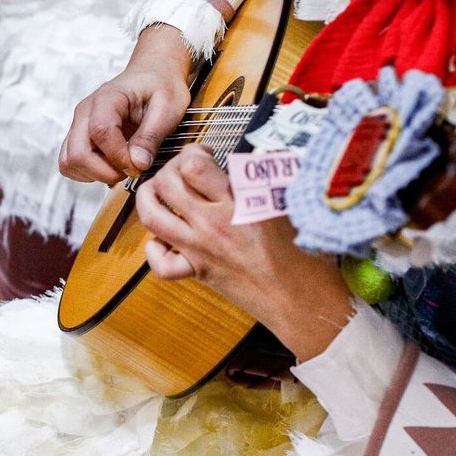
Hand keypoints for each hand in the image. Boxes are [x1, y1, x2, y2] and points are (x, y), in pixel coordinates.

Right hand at [60, 25, 192, 183]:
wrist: (152, 75)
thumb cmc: (161, 86)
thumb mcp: (168, 108)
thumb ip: (151, 136)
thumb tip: (137, 164)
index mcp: (108, 98)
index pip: (100, 132)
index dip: (118, 156)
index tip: (139, 165)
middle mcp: (85, 111)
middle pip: (77, 153)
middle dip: (105, 172)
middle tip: (131, 170)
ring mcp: (78, 124)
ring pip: (69, 162)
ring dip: (95, 174)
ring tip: (120, 167)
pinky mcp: (78, 136)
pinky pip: (69, 163)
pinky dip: (87, 172)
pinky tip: (109, 165)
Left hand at [135, 145, 353, 360]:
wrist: (303, 302)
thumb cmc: (306, 256)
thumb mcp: (291, 204)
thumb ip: (269, 178)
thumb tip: (263, 155)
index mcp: (239, 203)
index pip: (194, 166)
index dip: (193, 153)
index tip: (205, 156)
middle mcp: (213, 224)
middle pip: (166, 184)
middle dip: (169, 169)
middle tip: (182, 170)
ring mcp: (201, 249)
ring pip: (152, 217)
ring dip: (148, 199)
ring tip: (158, 192)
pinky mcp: (198, 272)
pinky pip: (161, 264)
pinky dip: (155, 250)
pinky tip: (166, 240)